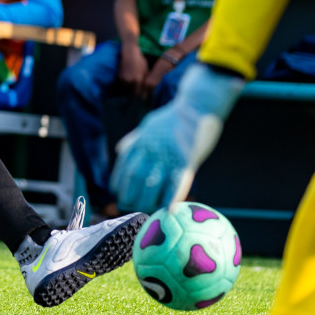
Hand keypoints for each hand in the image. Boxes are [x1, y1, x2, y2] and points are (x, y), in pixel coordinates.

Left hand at [110, 60, 245, 211]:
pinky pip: (175, 182)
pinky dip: (170, 197)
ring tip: (146, 210)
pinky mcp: (185, 159)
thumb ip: (134, 139)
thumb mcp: (149, 124)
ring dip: (146, 200)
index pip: (124, 164)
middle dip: (129, 194)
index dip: (118, 180)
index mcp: (142, 140)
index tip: (116, 192)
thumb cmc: (175, 117)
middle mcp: (150, 148)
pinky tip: (168, 210)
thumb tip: (119, 150)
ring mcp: (167, 154)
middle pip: (134, 177)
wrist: (198, 105)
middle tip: (129, 206)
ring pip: (151, 183)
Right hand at [117, 40, 147, 94]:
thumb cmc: (140, 60)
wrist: (129, 53)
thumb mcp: (146, 70)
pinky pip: (123, 84)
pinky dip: (125, 85)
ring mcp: (123, 79)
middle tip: (138, 90)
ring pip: (126, 89)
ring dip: (129, 89)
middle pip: (131, 93)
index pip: (138, 93)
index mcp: (137, 80)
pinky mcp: (119, 76)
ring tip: (133, 86)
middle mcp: (129, 81)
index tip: (142, 93)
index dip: (140, 94)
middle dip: (135, 92)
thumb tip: (147, 89)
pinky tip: (129, 81)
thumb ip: (146, 81)